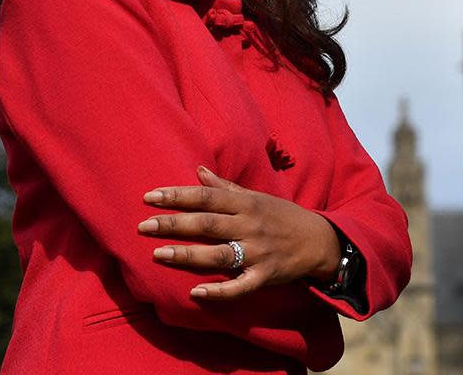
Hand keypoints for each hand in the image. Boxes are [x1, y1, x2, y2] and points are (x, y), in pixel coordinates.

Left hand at [136, 165, 341, 299]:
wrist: (318, 241)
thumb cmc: (281, 216)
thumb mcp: (256, 196)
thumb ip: (225, 187)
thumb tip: (198, 170)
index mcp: (246, 203)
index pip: (206, 196)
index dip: (177, 196)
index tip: (150, 197)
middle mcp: (250, 225)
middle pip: (207, 224)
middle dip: (174, 224)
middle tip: (143, 225)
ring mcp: (258, 252)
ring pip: (218, 254)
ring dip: (187, 255)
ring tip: (159, 254)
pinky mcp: (265, 276)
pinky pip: (240, 285)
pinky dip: (219, 290)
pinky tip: (197, 291)